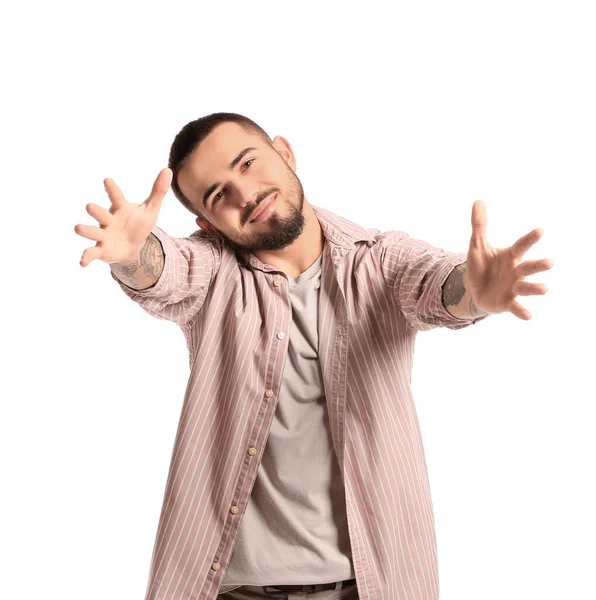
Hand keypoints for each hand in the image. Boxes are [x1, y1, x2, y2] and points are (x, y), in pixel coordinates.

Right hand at [75, 168, 171, 266]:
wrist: (133, 246)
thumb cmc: (139, 223)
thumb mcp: (151, 209)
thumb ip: (158, 191)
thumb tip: (168, 170)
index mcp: (120, 208)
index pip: (116, 197)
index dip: (112, 190)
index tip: (107, 180)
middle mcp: (108, 220)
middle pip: (101, 214)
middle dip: (96, 211)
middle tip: (89, 206)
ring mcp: (103, 234)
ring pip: (93, 232)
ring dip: (86, 230)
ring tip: (78, 228)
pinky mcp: (101, 249)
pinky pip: (92, 252)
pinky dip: (86, 257)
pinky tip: (82, 263)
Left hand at [465, 200, 553, 319]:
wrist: (474, 289)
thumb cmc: (482, 265)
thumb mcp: (477, 245)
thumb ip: (479, 225)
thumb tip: (477, 201)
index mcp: (510, 256)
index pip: (521, 245)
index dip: (530, 239)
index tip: (541, 230)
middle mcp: (516, 271)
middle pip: (529, 267)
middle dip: (539, 265)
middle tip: (551, 263)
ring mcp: (513, 287)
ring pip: (526, 287)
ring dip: (535, 288)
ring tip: (545, 289)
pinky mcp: (507, 302)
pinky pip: (516, 307)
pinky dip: (522, 311)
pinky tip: (528, 316)